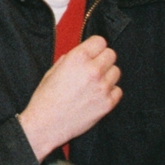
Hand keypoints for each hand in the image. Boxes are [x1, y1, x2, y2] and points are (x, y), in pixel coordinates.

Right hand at [17, 35, 121, 160]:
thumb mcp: (53, 70)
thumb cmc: (46, 98)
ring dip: (107, 75)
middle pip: (111, 54)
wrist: (46, 123)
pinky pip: (118, 90)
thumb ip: (70, 59)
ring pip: (116, 71)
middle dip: (102, 59)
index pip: (100, 41)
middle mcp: (92, 70)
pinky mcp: (107, 104)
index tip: (92, 52)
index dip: (95, 46)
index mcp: (77, 58)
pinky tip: (98, 95)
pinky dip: (110, 91)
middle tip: (94, 67)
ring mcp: (102, 87)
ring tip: (95, 82)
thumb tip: (82, 55)